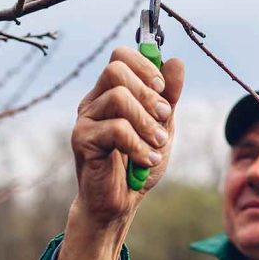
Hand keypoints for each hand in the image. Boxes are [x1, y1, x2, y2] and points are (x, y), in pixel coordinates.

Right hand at [59, 47, 183, 259]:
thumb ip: (169, 95)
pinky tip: (147, 160)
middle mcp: (95, 100)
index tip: (163, 89)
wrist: (120, 203)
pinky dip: (139, 144)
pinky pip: (115, 129)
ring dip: (147, 121)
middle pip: (116, 69)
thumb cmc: (139, 161)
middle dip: (149, 92)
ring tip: (158, 143)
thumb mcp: (163, 125)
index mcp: (111, 91)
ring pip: (118, 97)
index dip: (146, 66)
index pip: (121, 56)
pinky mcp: (82, 140)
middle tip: (165, 116)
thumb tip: (176, 61)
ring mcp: (86, 119)